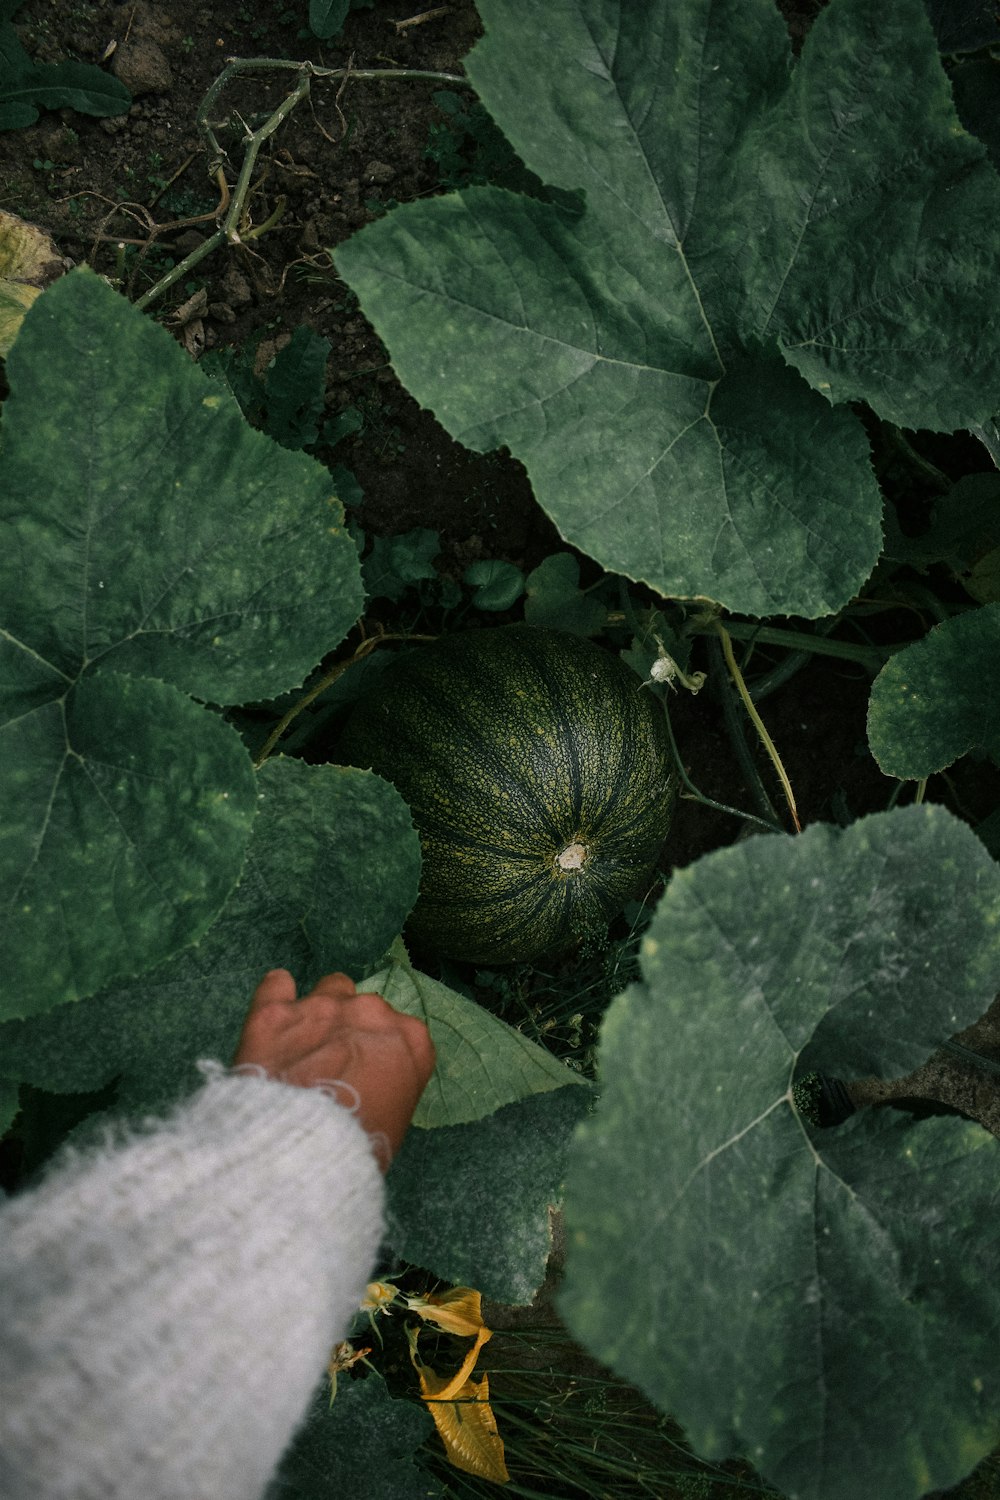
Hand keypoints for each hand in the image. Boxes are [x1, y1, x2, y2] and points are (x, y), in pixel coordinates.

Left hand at [233, 970, 435, 1168]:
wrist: (303, 1147)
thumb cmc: (358, 1146)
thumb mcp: (394, 1121)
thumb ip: (388, 1087)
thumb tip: (367, 1088)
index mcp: (410, 1039)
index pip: (403, 1033)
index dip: (382, 1053)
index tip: (369, 1072)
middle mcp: (371, 1011)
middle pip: (367, 1008)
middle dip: (352, 1029)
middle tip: (333, 1065)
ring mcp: (323, 1005)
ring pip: (330, 987)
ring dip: (321, 1010)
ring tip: (304, 1043)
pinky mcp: (275, 1011)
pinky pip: (277, 984)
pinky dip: (276, 995)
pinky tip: (272, 1017)